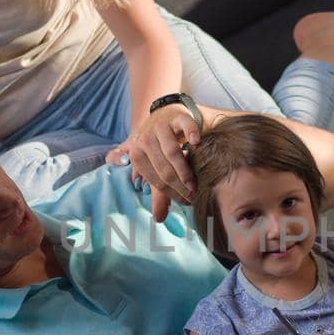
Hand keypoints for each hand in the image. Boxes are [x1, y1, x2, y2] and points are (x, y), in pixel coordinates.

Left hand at [123, 103, 200, 220]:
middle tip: (194, 196)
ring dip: (184, 169)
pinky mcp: (175, 116)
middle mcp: (144, 140)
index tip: (187, 202)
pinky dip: (191, 134)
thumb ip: (159, 193)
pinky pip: (185, 125)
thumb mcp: (156, 168)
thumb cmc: (160, 146)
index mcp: (137, 155)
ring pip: (172, 151)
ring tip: (195, 182)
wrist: (163, 115)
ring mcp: (160, 127)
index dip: (173, 194)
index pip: (157, 180)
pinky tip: (196, 143)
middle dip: (180, 185)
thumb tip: (159, 219)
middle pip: (164, 169)